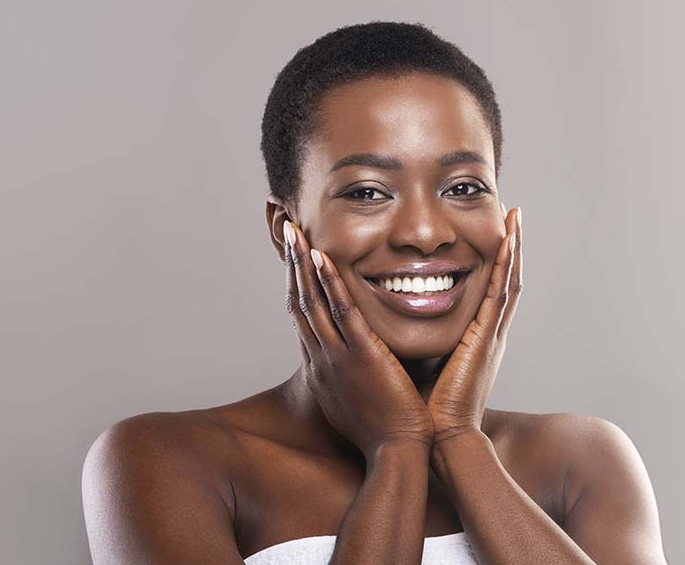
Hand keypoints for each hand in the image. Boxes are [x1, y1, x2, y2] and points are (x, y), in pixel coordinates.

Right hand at [283, 220, 434, 460]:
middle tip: (286, 232)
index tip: (294, 259)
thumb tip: (354, 359)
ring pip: (313, 303)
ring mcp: (338, 356)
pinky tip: (322, 258)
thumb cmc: (383, 429)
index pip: (303, 317)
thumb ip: (351, 373)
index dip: (296, 285)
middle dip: (292, 266)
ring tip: (295, 233)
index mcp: (323, 366)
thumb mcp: (356, 397)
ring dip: (302, 265)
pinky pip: (342, 313)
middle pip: (299, 303)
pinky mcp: (362, 356)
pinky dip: (330, 284)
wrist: (397, 452)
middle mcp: (322, 358)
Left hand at [426, 206, 521, 443]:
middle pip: (505, 278)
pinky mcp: (486, 338)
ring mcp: (491, 334)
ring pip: (507, 279)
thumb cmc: (427, 409)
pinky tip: (506, 239)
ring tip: (515, 214)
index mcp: (476, 339)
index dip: (493, 261)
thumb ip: (419, 342)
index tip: (494, 233)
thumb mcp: (424, 366)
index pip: (488, 290)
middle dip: (510, 246)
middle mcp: (489, 332)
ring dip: (513, 246)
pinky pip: (499, 292)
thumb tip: (391, 324)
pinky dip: (505, 264)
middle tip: (512, 213)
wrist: (440, 438)